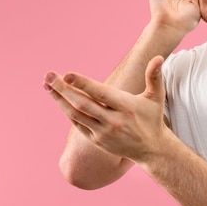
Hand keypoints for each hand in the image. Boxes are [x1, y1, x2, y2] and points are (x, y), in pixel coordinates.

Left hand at [44, 56, 167, 162]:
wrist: (151, 149)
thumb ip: (155, 76)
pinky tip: (58, 98)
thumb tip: (159, 57)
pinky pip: (77, 124)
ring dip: (60, 99)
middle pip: (83, 104)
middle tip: (49, 75)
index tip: (67, 74)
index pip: (101, 94)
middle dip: (63, 89)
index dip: (83, 84)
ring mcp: (103, 132)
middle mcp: (113, 121)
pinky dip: (67, 111)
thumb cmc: (152, 118)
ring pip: (76, 114)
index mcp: (126, 107)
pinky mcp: (96, 140)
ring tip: (47, 85)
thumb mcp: (157, 97)